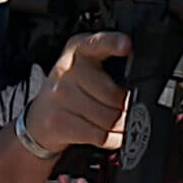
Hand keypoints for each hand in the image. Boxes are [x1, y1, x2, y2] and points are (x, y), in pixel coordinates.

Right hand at [23, 32, 130, 154]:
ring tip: (123, 124)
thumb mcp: (88, 67)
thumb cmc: (73, 90)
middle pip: (113, 94)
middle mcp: (67, 70)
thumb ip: (113, 65)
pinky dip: (113, 139)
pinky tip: (113, 135)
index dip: (112, 43)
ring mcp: (60, 97)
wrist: (40, 117)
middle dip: (128, 107)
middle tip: (131, 109)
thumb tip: (142, 85)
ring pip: (109, 118)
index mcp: (80, 49)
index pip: (98, 43)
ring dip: (123, 126)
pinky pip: (99, 135)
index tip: (126, 44)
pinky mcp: (58, 122)